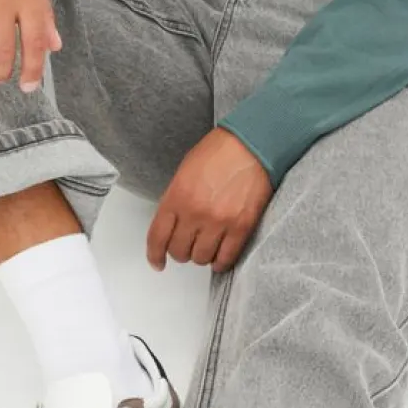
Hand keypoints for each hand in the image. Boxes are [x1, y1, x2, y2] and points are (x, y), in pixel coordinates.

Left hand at [146, 127, 273, 273]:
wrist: (252, 144)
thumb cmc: (220, 152)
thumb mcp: (185, 172)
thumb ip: (176, 200)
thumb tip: (173, 225)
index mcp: (177, 196)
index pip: (157, 237)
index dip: (155, 255)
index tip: (158, 262)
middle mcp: (195, 212)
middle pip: (179, 251)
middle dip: (181, 252)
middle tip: (188, 246)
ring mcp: (219, 221)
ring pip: (201, 258)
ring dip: (202, 256)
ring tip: (207, 247)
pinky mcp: (241, 227)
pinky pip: (226, 258)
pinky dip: (220, 262)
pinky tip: (220, 258)